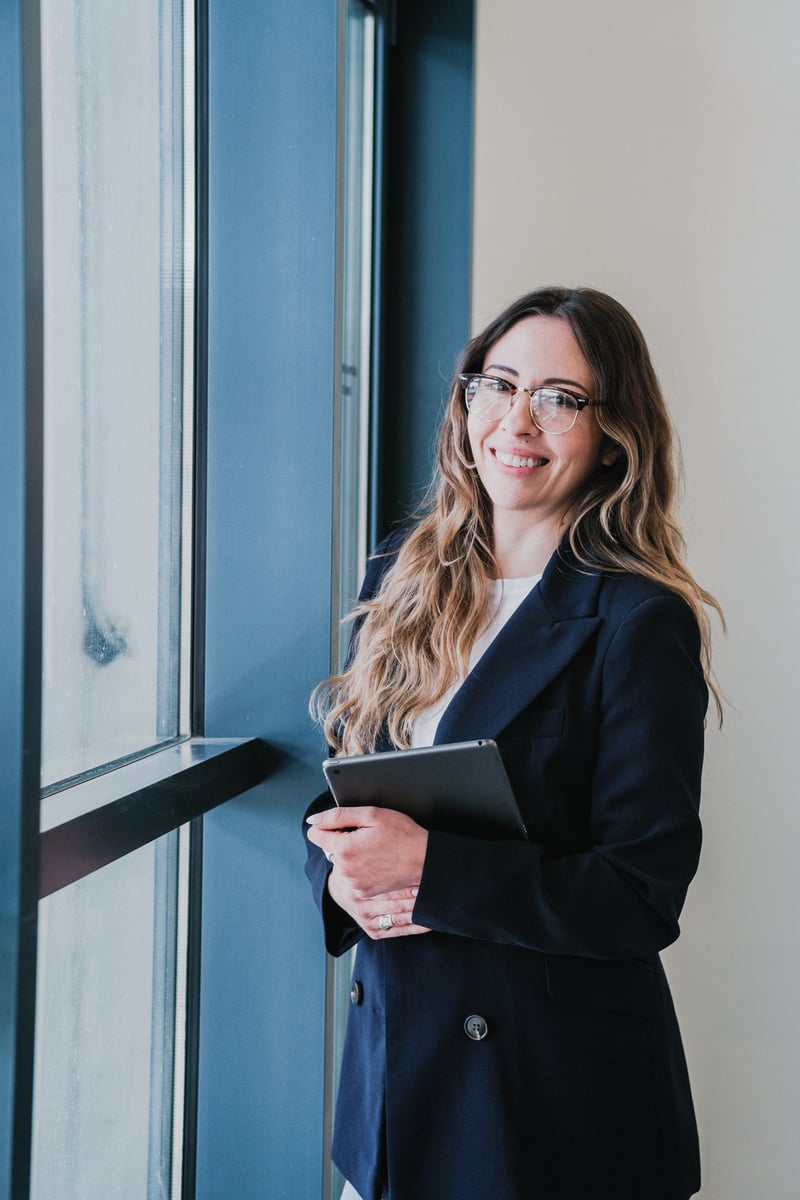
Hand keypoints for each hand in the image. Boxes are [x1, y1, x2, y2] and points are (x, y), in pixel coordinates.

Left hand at [307, 806, 430, 938]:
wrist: (425, 861)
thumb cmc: (403, 835)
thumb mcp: (372, 815)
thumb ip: (338, 816)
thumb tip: (313, 819)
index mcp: (344, 849)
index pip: (315, 834)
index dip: (330, 825)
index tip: (348, 825)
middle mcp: (345, 870)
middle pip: (329, 848)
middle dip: (343, 839)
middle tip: (368, 836)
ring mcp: (354, 884)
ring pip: (341, 862)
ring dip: (352, 855)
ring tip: (376, 849)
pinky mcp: (363, 892)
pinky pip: (352, 876)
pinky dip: (360, 868)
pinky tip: (378, 862)